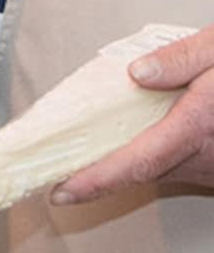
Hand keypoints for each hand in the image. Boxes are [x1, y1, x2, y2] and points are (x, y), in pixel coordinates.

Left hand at [52, 25, 213, 204]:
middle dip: (99, 174)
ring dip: (128, 166)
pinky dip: (153, 159)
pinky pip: (180, 168)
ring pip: (162, 173)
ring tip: (84, 157)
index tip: (60, 193)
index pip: (140, 161)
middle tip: (54, 171)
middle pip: (144, 172)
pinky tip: (135, 142)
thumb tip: (137, 75)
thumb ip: (181, 59)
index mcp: (201, 124)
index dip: (97, 182)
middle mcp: (209, 155)